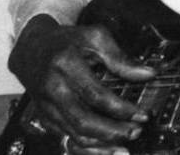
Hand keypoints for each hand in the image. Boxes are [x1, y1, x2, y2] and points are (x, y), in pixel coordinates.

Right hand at [8, 14, 156, 154]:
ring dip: (103, 145)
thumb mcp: (94, 37)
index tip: (142, 114)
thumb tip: (147, 74)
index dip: (121, 108)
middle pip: (83, 120)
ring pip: (74, 135)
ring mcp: (47, 107)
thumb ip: (120, 57)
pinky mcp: (46, 118)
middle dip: (113, 131)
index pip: (96, 94)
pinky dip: (88, 150)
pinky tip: (107, 151)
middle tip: (136, 132)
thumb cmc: (66, 41)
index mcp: (66, 65)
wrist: (31, 48)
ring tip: (126, 145)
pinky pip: (67, 140)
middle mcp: (53, 89)